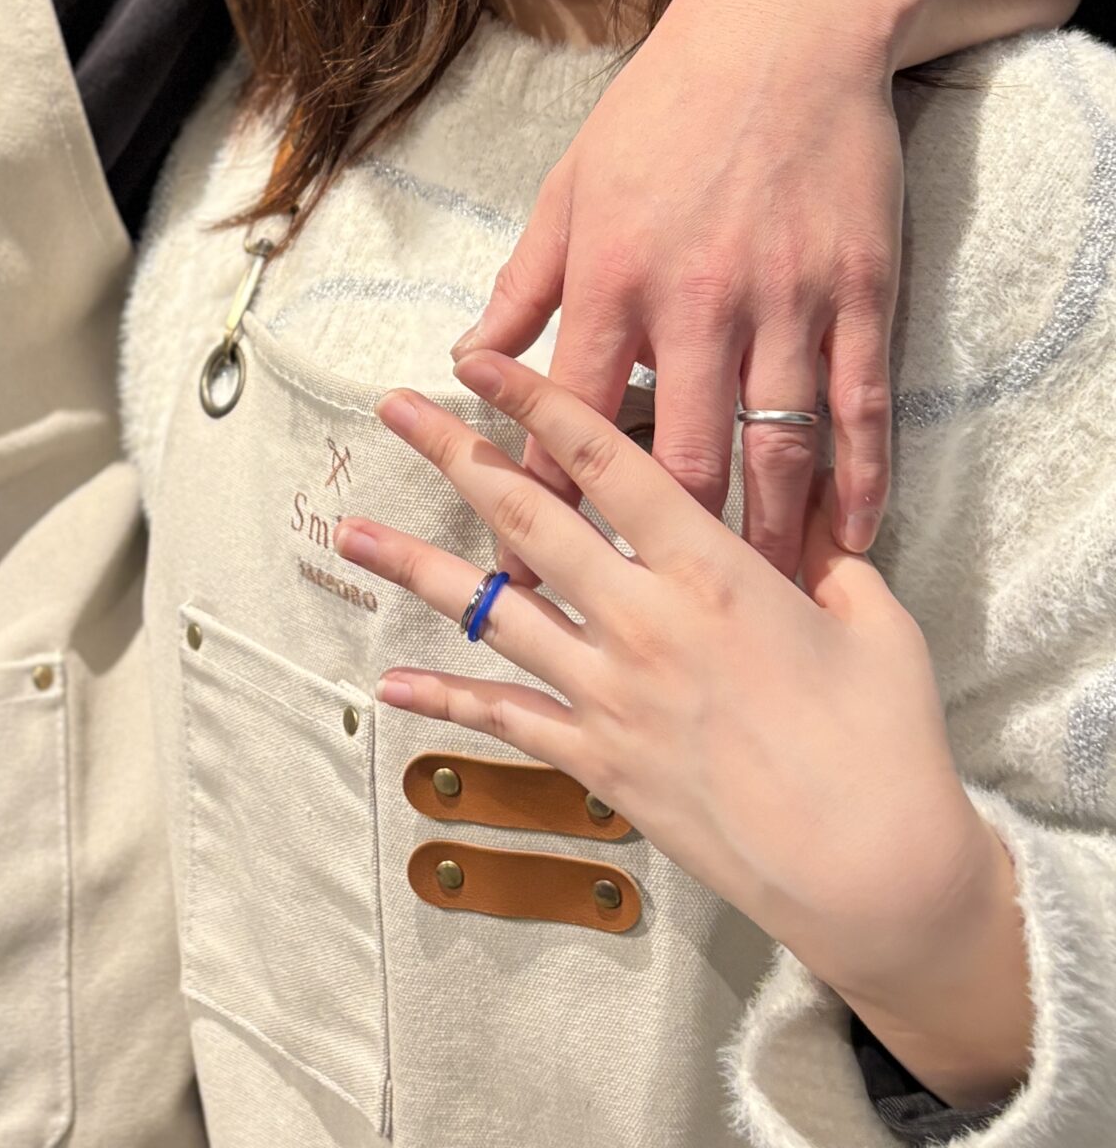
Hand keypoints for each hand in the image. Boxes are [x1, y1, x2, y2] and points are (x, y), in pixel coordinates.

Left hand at [336, 354, 1032, 1106]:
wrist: (875, 875)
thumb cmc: (887, 742)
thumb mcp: (873, 619)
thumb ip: (829, 551)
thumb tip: (816, 500)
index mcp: (712, 568)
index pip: (605, 458)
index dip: (536, 399)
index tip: (478, 360)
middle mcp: (644, 619)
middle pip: (528, 514)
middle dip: (453, 452)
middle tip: (392, 407)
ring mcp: (612, 692)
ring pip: (493, 610)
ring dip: (414, 566)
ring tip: (347, 532)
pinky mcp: (601, 762)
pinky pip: (505, 718)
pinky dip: (443, 698)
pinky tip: (388, 682)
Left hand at [468, 0, 903, 570]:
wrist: (784, 28)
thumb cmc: (663, 106)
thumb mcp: (572, 183)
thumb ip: (528, 279)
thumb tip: (473, 352)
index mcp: (612, 277)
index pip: (569, 423)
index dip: (544, 509)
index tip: (525, 576)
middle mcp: (695, 301)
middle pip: (676, 462)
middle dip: (656, 558)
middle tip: (641, 632)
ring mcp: (786, 300)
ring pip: (775, 450)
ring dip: (763, 541)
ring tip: (751, 615)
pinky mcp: (859, 292)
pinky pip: (859, 409)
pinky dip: (857, 483)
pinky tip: (849, 540)